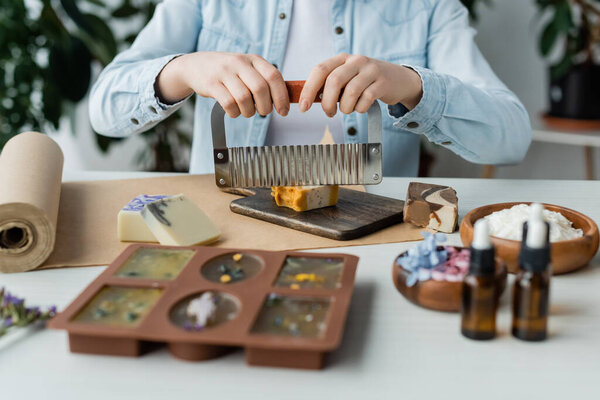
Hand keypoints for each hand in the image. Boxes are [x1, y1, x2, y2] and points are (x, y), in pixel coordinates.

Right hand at [155, 52, 289, 117]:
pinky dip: (234, 113)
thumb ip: (264, 81)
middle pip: (260, 89)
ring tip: (246, 111)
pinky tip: (234, 111)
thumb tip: (283, 102)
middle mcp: (239, 62)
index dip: (281, 96)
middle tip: (263, 112)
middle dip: (265, 107)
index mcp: (253, 59)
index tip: (284, 111)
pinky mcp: (211, 83)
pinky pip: (228, 104)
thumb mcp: (247, 69)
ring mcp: (224, 72)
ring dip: (248, 112)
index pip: (274, 76)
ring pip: (244, 98)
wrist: (195, 65)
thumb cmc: (227, 72)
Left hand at [299, 53, 422, 115]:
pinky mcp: (383, 83)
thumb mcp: (347, 78)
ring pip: (350, 92)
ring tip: (347, 110)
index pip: (320, 70)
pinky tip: (361, 107)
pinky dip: (359, 109)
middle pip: (334, 81)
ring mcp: (371, 71)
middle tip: (329, 113)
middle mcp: (356, 61)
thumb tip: (309, 99)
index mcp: (343, 59)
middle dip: (327, 103)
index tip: (303, 107)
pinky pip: (365, 100)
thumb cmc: (366, 82)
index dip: (309, 89)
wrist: (398, 79)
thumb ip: (330, 85)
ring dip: (345, 108)